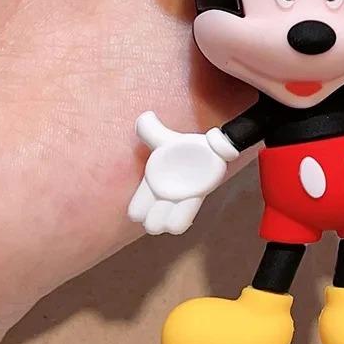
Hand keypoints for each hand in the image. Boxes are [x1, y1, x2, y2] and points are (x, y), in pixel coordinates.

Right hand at [127, 112, 231, 234]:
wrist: (208, 147)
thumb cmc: (183, 146)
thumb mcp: (164, 139)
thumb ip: (150, 129)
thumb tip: (143, 117)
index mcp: (152, 184)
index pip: (135, 210)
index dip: (139, 210)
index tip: (148, 198)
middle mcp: (163, 196)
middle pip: (149, 224)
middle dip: (153, 220)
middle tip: (163, 204)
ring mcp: (179, 200)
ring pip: (166, 226)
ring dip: (168, 221)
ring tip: (177, 203)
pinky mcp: (197, 198)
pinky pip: (185, 219)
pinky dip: (182, 219)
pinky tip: (188, 204)